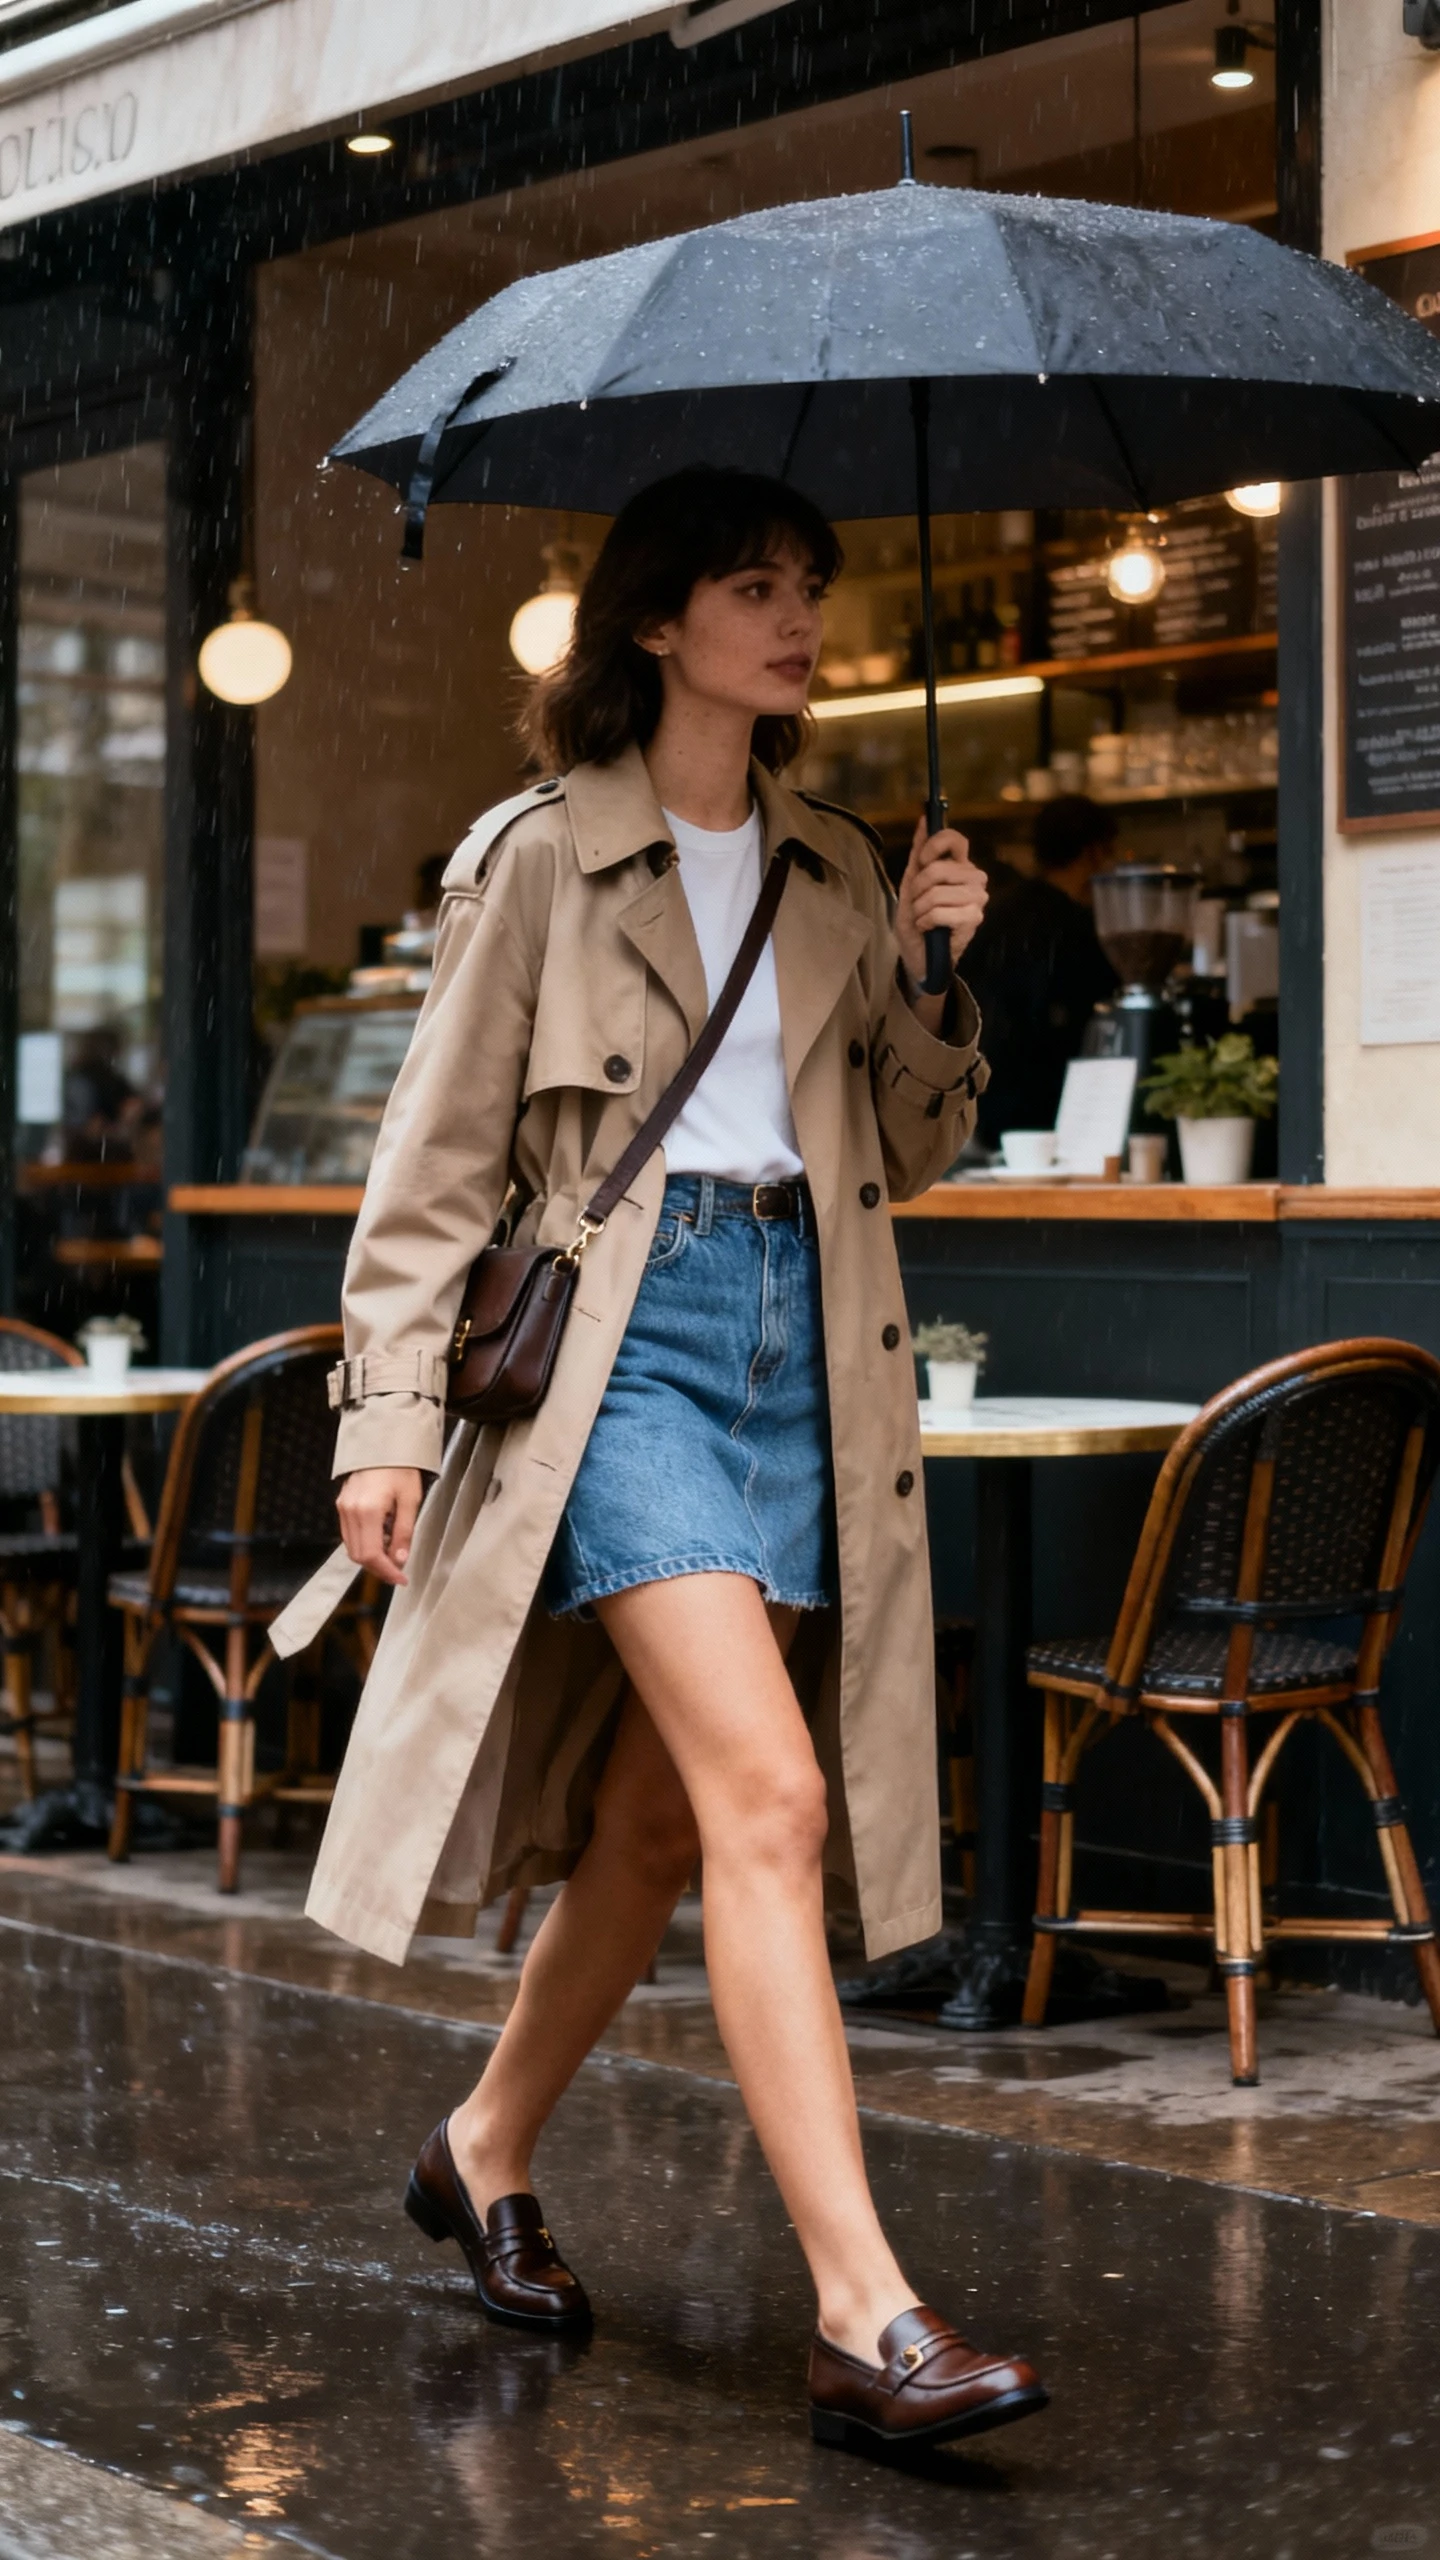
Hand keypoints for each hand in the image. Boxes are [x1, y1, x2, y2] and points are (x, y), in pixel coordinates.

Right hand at [336, 1466, 422, 1587]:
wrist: (382, 1443)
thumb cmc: (400, 1467)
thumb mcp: (410, 1500)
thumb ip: (404, 1532)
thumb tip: (399, 1559)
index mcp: (368, 1510)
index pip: (371, 1555)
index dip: (386, 1572)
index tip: (401, 1579)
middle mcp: (350, 1511)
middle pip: (358, 1555)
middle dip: (379, 1567)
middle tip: (399, 1570)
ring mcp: (343, 1508)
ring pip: (352, 1546)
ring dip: (372, 1556)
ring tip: (393, 1550)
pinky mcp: (342, 1504)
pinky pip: (350, 1534)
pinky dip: (365, 1542)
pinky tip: (381, 1537)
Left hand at [895, 819, 987, 988]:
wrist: (919, 956)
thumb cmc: (917, 920)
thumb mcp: (911, 884)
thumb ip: (918, 853)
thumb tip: (923, 819)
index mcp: (960, 865)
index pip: (956, 839)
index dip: (933, 848)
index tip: (921, 864)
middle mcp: (974, 878)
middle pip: (938, 868)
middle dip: (917, 889)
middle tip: (916, 903)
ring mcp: (977, 898)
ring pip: (937, 892)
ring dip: (920, 908)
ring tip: (922, 917)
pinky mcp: (974, 919)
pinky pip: (940, 912)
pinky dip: (926, 921)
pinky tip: (928, 928)